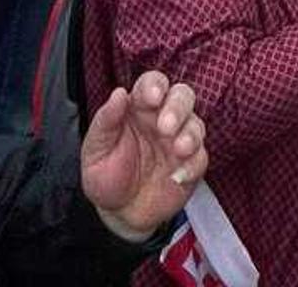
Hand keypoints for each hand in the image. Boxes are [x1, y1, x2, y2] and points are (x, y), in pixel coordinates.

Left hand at [79, 70, 208, 241]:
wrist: (119, 213)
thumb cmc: (106, 175)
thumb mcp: (96, 149)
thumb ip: (106, 121)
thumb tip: (119, 93)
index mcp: (139, 108)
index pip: (153, 83)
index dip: (155, 85)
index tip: (152, 97)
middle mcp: (163, 119)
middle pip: (182, 96)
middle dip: (178, 107)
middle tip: (165, 127)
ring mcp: (179, 141)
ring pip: (196, 124)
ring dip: (190, 134)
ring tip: (178, 149)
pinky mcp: (191, 165)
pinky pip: (201, 157)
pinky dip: (194, 164)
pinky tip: (178, 175)